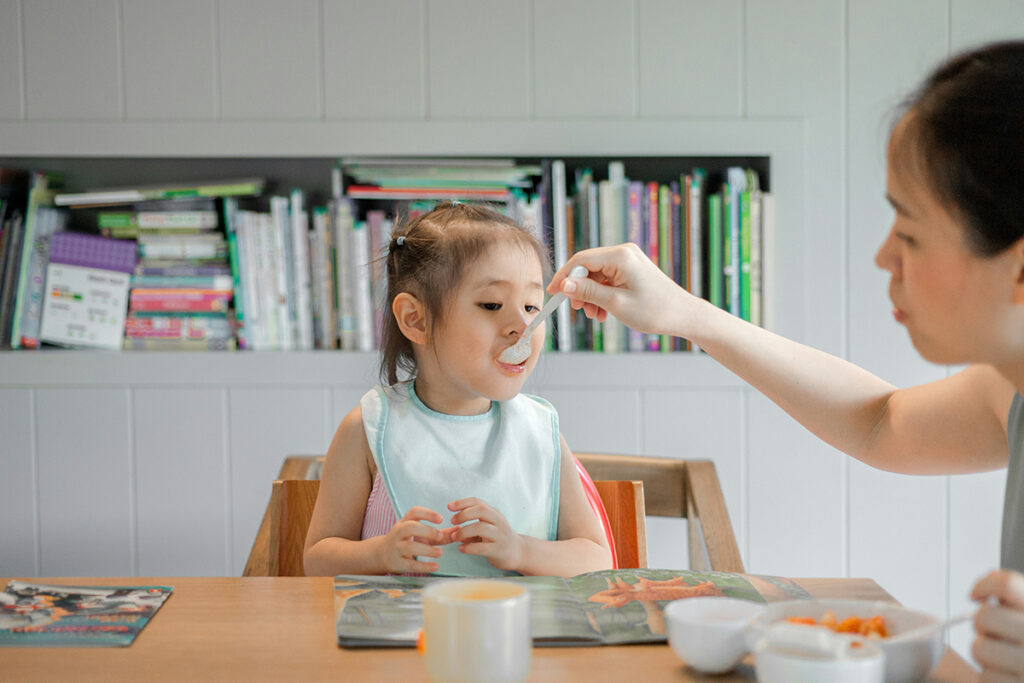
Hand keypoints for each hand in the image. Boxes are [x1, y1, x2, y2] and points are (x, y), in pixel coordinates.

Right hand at [376, 506, 449, 573]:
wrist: (382, 554)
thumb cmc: (407, 540)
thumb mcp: (421, 534)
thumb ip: (440, 533)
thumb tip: (459, 531)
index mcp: (405, 521)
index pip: (414, 512)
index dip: (427, 514)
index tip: (441, 519)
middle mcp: (398, 532)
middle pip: (410, 527)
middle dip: (426, 531)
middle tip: (440, 536)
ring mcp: (396, 547)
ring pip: (409, 547)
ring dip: (426, 550)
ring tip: (440, 553)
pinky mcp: (396, 562)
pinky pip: (409, 565)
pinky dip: (423, 566)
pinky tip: (435, 566)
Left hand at [447, 497, 524, 571]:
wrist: (518, 552)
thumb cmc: (498, 537)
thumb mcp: (488, 525)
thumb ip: (473, 522)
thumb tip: (452, 523)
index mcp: (494, 513)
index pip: (478, 502)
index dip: (463, 502)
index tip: (449, 506)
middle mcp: (498, 522)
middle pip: (481, 510)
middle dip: (464, 514)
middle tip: (452, 521)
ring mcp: (500, 536)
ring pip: (481, 528)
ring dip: (464, 531)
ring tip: (455, 537)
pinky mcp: (499, 550)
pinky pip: (482, 548)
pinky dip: (469, 548)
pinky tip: (461, 549)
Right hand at [548, 243, 695, 336]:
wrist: (683, 315)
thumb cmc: (655, 310)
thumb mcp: (616, 303)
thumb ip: (588, 292)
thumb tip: (564, 285)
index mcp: (620, 256)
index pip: (581, 260)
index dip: (564, 277)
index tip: (552, 293)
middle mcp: (624, 253)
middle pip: (588, 267)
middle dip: (579, 289)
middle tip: (578, 309)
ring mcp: (628, 260)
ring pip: (597, 275)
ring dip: (591, 295)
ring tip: (595, 315)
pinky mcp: (631, 270)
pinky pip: (608, 279)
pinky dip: (602, 295)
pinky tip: (603, 312)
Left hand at [970, 569, 1023, 680]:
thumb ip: (1015, 598)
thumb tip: (991, 576)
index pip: (1008, 584)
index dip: (985, 585)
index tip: (977, 595)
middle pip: (985, 616)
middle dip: (982, 625)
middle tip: (994, 633)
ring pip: (980, 648)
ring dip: (984, 653)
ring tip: (1002, 658)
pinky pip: (986, 677)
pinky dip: (990, 678)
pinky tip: (1007, 677)